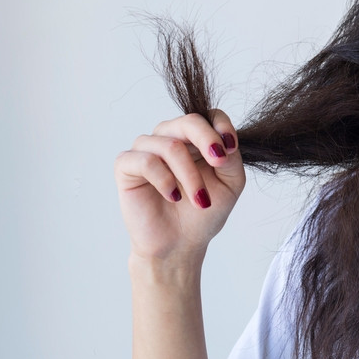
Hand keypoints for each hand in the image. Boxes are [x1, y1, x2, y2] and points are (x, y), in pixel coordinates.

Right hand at [115, 111, 244, 265]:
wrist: (181, 243)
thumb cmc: (204, 211)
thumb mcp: (231, 183)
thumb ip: (232, 157)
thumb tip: (224, 139)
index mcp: (196, 139)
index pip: (208, 115)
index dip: (221, 125)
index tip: (230, 147)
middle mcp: (170, 138)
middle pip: (189, 121)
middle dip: (207, 140)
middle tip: (219, 162)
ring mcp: (147, 150)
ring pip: (169, 145)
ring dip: (189, 173)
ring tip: (199, 199)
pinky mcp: (126, 166)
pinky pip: (145, 161)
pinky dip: (164, 179)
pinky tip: (173, 196)